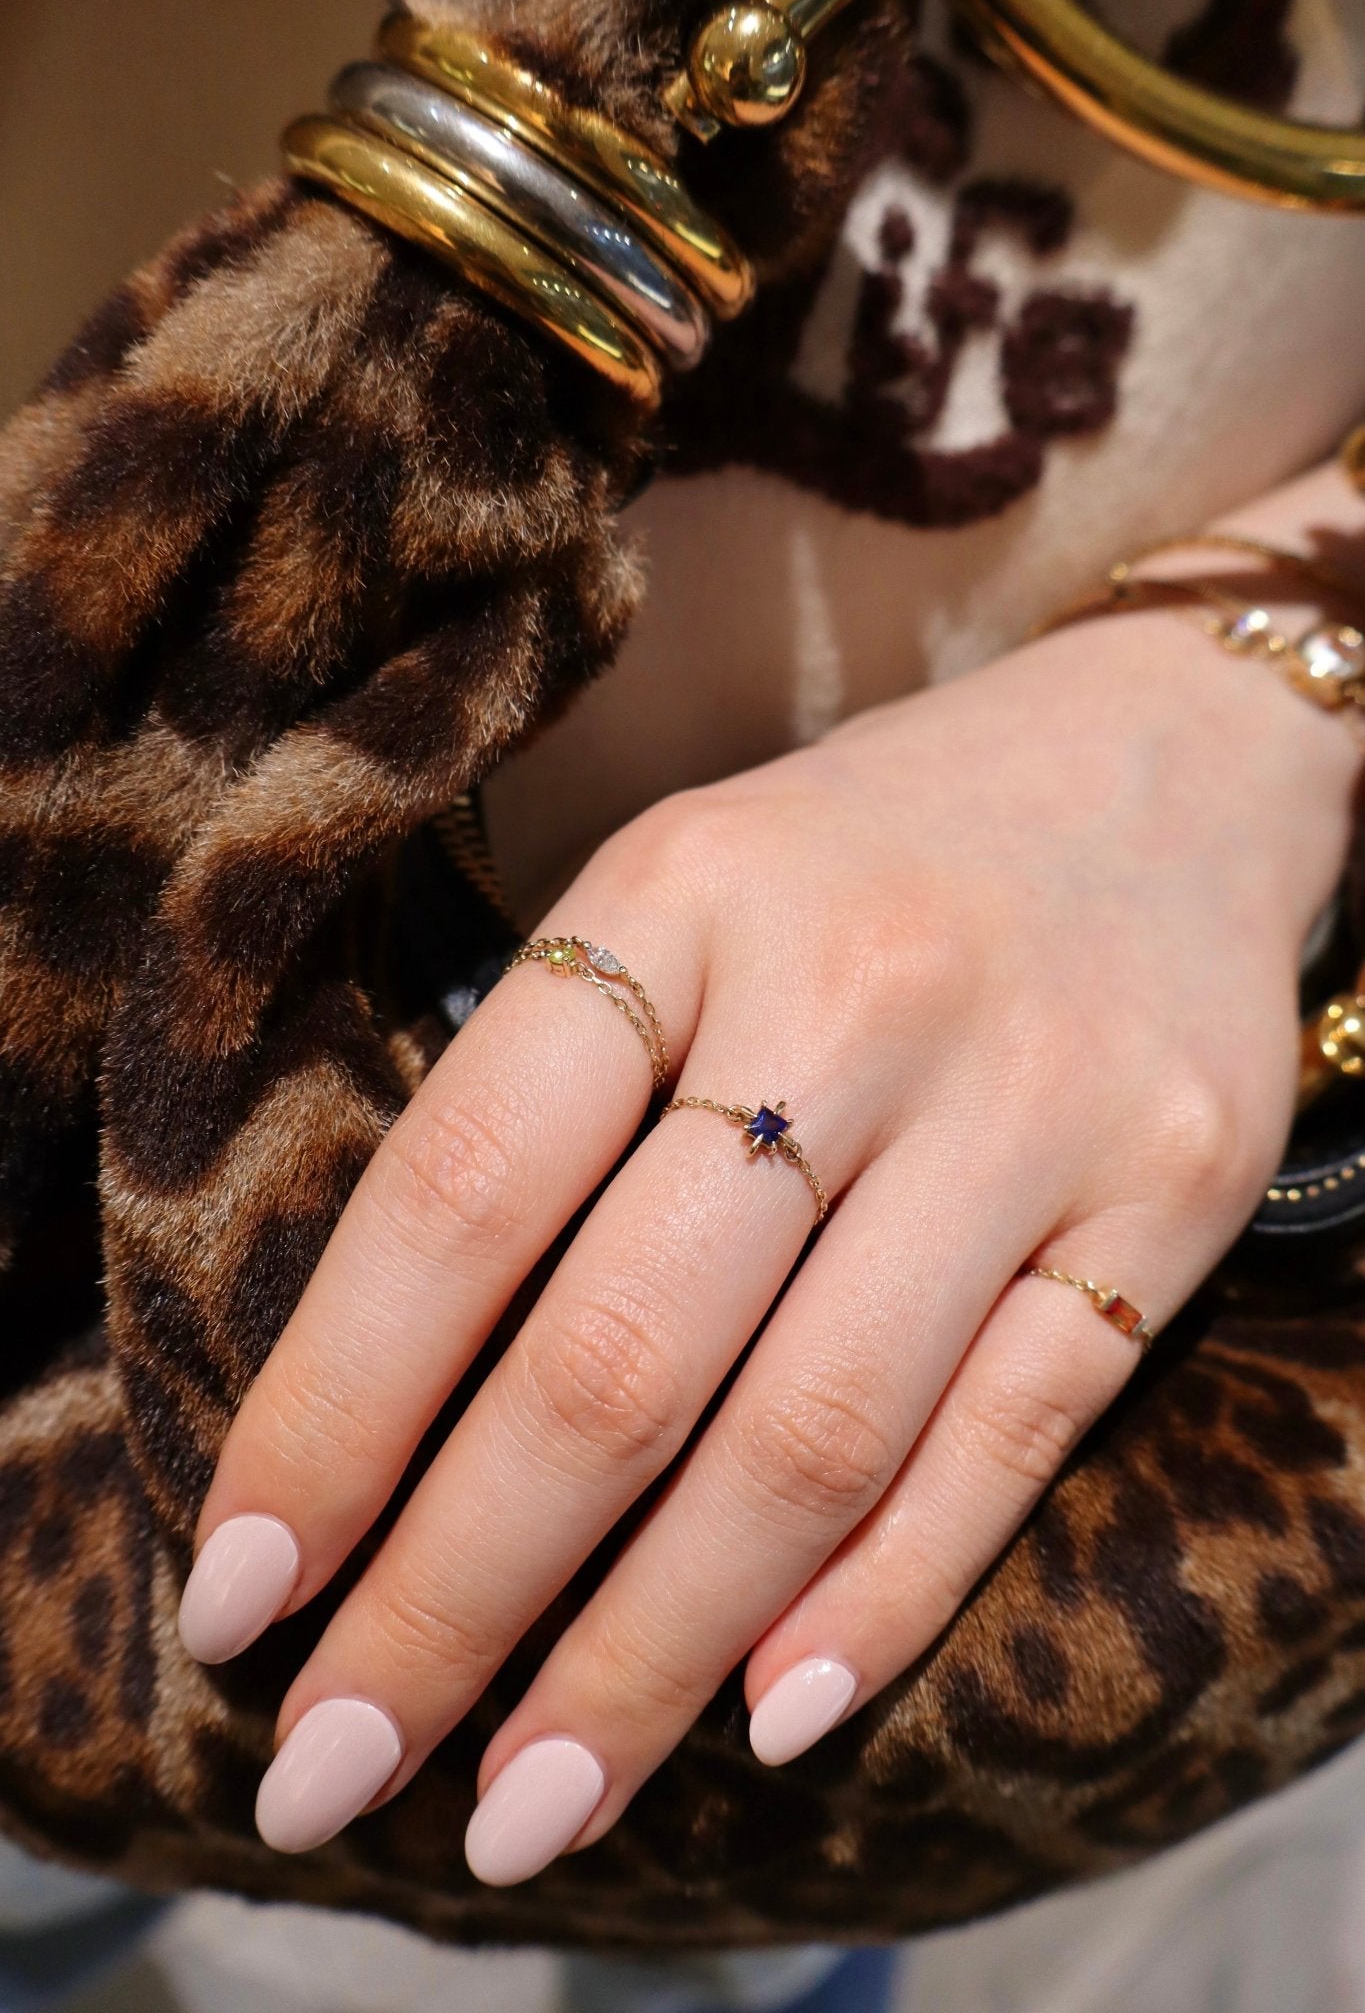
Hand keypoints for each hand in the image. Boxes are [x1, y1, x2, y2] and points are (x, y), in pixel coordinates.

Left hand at [177, 595, 1357, 1883]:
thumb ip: (546, 1114)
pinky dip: (881, 1594)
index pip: (463, 1192)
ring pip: (807, 1435)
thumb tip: (403, 1427)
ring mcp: (1033, 1097)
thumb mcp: (674, 905)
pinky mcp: (1173, 1189)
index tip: (242, 1593)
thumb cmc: (858, 863)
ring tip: (527, 1805)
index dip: (334, 1415)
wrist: (1163, 761)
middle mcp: (856, 992)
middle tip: (339, 1762)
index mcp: (681, 894)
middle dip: (457, 1596)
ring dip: (645, 1657)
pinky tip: (768, 1713)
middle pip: (620, 1355)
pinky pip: (1013, 1433)